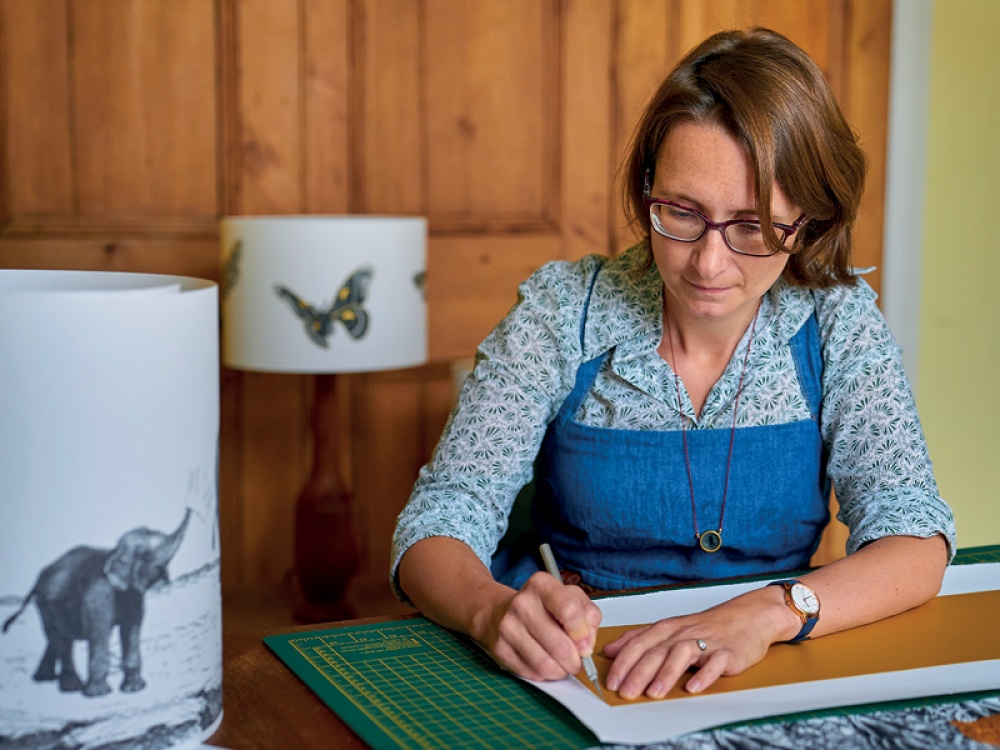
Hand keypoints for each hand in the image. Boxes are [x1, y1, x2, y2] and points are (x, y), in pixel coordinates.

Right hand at [472, 571, 601, 681]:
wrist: (500, 612)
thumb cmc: (543, 607)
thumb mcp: (571, 599)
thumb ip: (588, 616)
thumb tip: (586, 645)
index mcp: (542, 584)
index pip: (569, 610)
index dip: (582, 634)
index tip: (585, 646)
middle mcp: (522, 602)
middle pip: (559, 645)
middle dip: (574, 661)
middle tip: (576, 662)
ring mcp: (508, 626)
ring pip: (545, 664)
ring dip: (560, 671)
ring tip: (562, 666)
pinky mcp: (499, 648)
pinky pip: (530, 673)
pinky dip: (543, 675)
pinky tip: (544, 665)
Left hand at [603, 588, 792, 698]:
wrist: (747, 616)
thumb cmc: (706, 627)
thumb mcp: (669, 629)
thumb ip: (639, 639)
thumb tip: (610, 651)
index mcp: (666, 629)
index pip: (639, 643)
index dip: (623, 662)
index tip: (611, 682)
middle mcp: (683, 633)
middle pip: (656, 651)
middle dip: (638, 673)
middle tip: (625, 693)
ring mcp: (706, 642)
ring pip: (682, 654)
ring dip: (667, 673)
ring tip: (654, 693)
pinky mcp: (727, 652)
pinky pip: (715, 663)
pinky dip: (704, 675)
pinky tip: (693, 688)